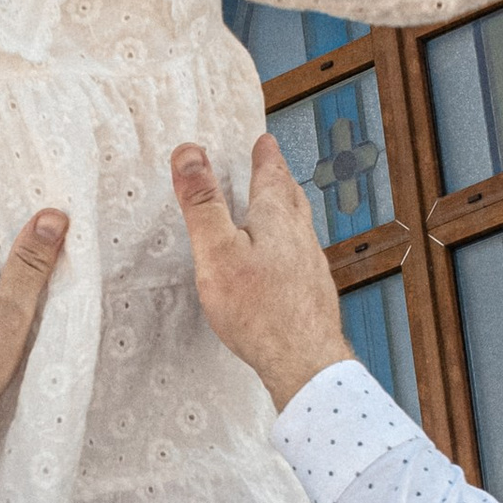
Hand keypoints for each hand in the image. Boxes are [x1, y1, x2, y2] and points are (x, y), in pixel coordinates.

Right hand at [171, 136, 350, 414]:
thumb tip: (190, 154)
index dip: (265, 156)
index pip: (271, 176)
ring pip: (300, 228)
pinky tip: (285, 265)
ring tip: (281, 208)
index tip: (264, 141)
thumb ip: (203, 204)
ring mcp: (310, 267)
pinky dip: (290, 247)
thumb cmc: (258, 310)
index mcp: (276, 219)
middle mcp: (300, 237)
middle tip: (274, 167)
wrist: (304, 361)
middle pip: (291, 199)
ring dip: (288, 212)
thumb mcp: (217, 251)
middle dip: (280, 180)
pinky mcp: (312, 295)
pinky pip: (301, 259)